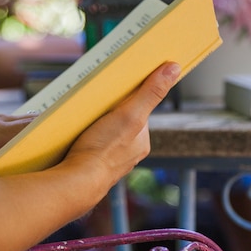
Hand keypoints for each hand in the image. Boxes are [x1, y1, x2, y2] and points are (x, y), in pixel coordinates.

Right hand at [62, 62, 180, 187]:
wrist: (76, 181)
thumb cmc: (103, 150)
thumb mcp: (130, 114)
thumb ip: (151, 93)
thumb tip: (173, 69)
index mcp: (142, 142)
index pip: (139, 111)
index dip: (128, 98)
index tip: (117, 90)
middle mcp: (129, 153)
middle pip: (122, 122)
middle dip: (109, 112)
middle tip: (96, 104)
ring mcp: (110, 161)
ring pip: (106, 135)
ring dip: (95, 125)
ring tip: (84, 120)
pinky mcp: (92, 165)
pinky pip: (91, 146)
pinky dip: (85, 139)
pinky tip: (76, 136)